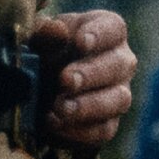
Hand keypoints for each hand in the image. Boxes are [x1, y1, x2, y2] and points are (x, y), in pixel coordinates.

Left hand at [29, 10, 136, 147]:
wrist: (37, 91)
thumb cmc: (43, 54)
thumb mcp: (38, 41)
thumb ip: (46, 35)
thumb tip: (57, 29)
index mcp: (107, 32)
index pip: (113, 28)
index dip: (99, 35)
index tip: (80, 42)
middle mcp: (121, 62)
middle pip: (119, 65)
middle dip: (91, 74)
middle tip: (65, 79)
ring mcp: (119, 94)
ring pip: (118, 100)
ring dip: (88, 105)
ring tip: (60, 108)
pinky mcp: (109, 124)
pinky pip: (104, 129)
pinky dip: (79, 130)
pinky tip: (56, 124)